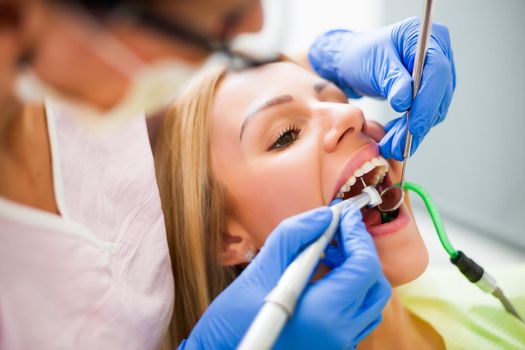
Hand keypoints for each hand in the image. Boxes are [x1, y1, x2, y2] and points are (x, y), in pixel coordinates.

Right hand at [180, 205, 390, 348]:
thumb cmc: (232, 321)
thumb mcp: (259, 271)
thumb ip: (294, 237)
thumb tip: (323, 216)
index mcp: (324, 313)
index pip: (363, 266)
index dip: (358, 235)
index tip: (345, 215)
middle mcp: (339, 333)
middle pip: (375, 285)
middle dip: (361, 252)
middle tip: (337, 232)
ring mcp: (338, 344)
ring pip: (369, 302)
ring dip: (356, 271)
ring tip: (328, 251)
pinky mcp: (331, 347)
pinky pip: (356, 316)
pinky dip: (349, 290)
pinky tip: (323, 276)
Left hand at [308, 17, 455, 159]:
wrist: (353, 61)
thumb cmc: (362, 57)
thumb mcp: (375, 66)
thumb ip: (392, 81)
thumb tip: (406, 102)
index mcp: (427, 38)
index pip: (437, 72)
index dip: (428, 101)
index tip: (415, 127)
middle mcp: (439, 53)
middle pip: (439, 93)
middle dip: (419, 123)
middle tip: (399, 146)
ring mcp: (436, 73)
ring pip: (434, 108)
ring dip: (413, 131)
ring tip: (392, 147)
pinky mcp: (429, 89)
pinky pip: (426, 112)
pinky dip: (410, 127)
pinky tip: (395, 137)